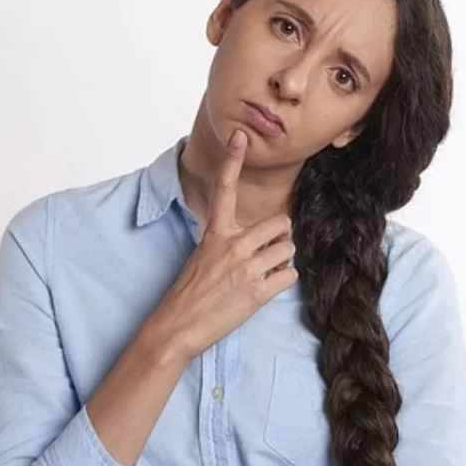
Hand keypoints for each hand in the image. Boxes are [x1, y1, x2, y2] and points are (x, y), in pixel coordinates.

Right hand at [141, 129, 297, 358]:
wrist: (176, 328)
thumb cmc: (188, 294)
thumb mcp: (202, 257)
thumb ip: (225, 241)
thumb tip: (254, 237)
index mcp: (214, 234)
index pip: (224, 190)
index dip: (232, 161)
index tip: (240, 137)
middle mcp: (232, 246)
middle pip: (281, 224)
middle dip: (281, 237)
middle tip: (268, 251)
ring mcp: (246, 269)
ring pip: (288, 250)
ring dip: (281, 261)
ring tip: (262, 273)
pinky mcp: (257, 292)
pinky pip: (289, 276)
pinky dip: (283, 281)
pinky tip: (266, 288)